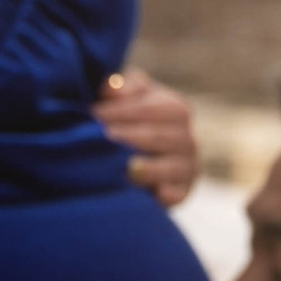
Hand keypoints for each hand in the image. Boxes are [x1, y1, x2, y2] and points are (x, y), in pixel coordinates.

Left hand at [96, 70, 197, 206]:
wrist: (135, 157)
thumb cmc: (127, 118)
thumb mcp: (125, 97)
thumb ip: (120, 86)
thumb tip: (112, 88)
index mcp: (176, 109)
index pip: (148, 108)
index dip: (119, 111)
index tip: (93, 114)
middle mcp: (187, 137)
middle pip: (158, 136)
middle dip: (128, 138)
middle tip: (101, 140)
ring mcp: (187, 166)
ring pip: (170, 166)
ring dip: (148, 167)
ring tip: (126, 167)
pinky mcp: (182, 192)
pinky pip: (177, 193)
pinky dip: (167, 193)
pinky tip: (154, 193)